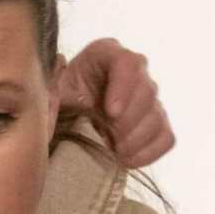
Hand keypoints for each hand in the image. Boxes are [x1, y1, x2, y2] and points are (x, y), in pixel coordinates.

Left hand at [55, 37, 175, 168]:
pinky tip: (125, 159)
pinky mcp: (155, 123)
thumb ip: (50, 89)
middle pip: (147, 91)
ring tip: (113, 151)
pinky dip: (149, 152)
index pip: (128, 62)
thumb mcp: (48, 91)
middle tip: (108, 139)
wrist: (63, 120)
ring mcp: (148, 98)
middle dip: (128, 121)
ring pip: (157, 116)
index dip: (124, 87)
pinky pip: (166, 138)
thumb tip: (54, 88)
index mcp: (105, 54)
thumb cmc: (56, 100)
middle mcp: (133, 71)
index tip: (111, 113)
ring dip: (136, 139)